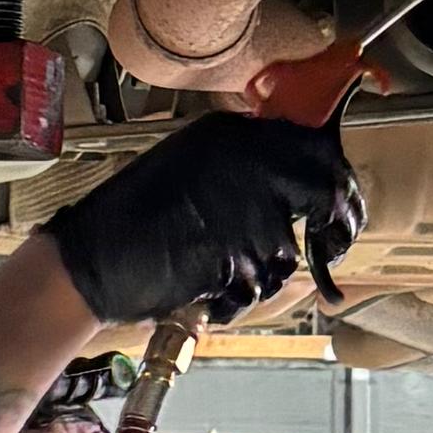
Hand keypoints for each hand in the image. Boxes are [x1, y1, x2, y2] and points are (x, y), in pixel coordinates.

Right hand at [46, 113, 360, 328]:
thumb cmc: (133, 221)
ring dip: (268, 270)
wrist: (89, 260)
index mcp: (231, 134)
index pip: (316, 147)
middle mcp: (245, 162)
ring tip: (226, 271)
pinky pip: (262, 285)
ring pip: (291, 249)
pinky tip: (209, 288)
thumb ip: (245, 166)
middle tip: (333, 247)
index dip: (337, 182)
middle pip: (326, 192)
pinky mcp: (236, 253)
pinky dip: (242, 297)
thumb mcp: (192, 168)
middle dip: (337, 227)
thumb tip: (302, 178)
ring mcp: (243, 208)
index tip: (343, 206)